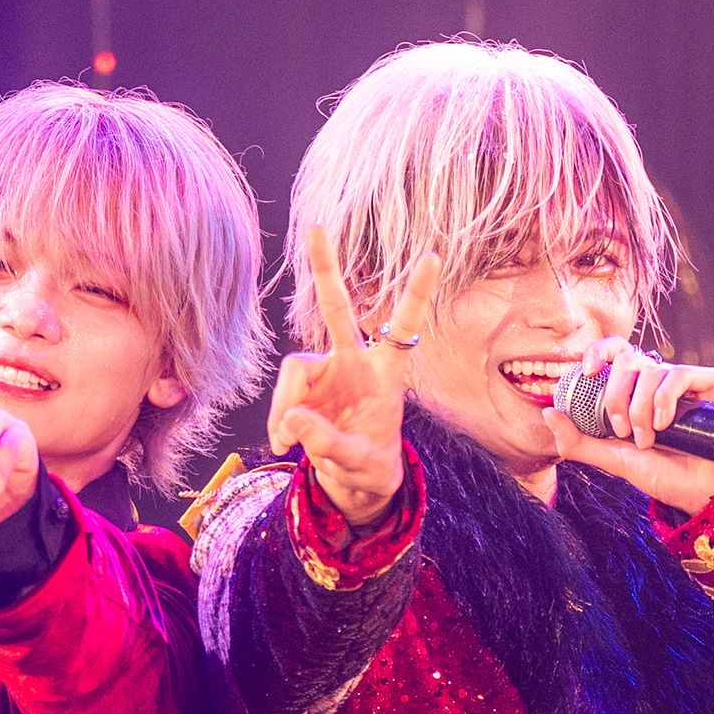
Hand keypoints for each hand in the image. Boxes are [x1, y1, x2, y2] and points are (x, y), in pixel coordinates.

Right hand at [268, 227, 438, 530]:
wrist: (352, 483)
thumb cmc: (370, 469)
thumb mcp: (360, 465)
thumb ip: (329, 443)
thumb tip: (291, 417)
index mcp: (386, 373)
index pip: (403, 327)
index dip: (416, 293)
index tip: (433, 255)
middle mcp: (354, 363)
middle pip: (338, 311)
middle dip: (325, 271)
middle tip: (315, 229)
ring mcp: (326, 374)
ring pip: (295, 369)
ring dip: (286, 404)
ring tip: (285, 442)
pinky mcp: (303, 391)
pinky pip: (283, 398)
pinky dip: (279, 422)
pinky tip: (283, 444)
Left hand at [547, 337, 713, 519]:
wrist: (701, 493)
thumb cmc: (663, 475)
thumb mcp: (614, 458)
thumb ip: (579, 441)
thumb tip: (547, 413)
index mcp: (639, 390)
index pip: (618, 351)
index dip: (600, 351)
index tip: (588, 372)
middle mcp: (663, 380)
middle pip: (629, 359)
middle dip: (616, 397)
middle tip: (621, 430)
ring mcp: (690, 379)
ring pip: (652, 370)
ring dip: (641, 409)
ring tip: (648, 439)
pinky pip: (679, 374)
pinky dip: (664, 399)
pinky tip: (665, 423)